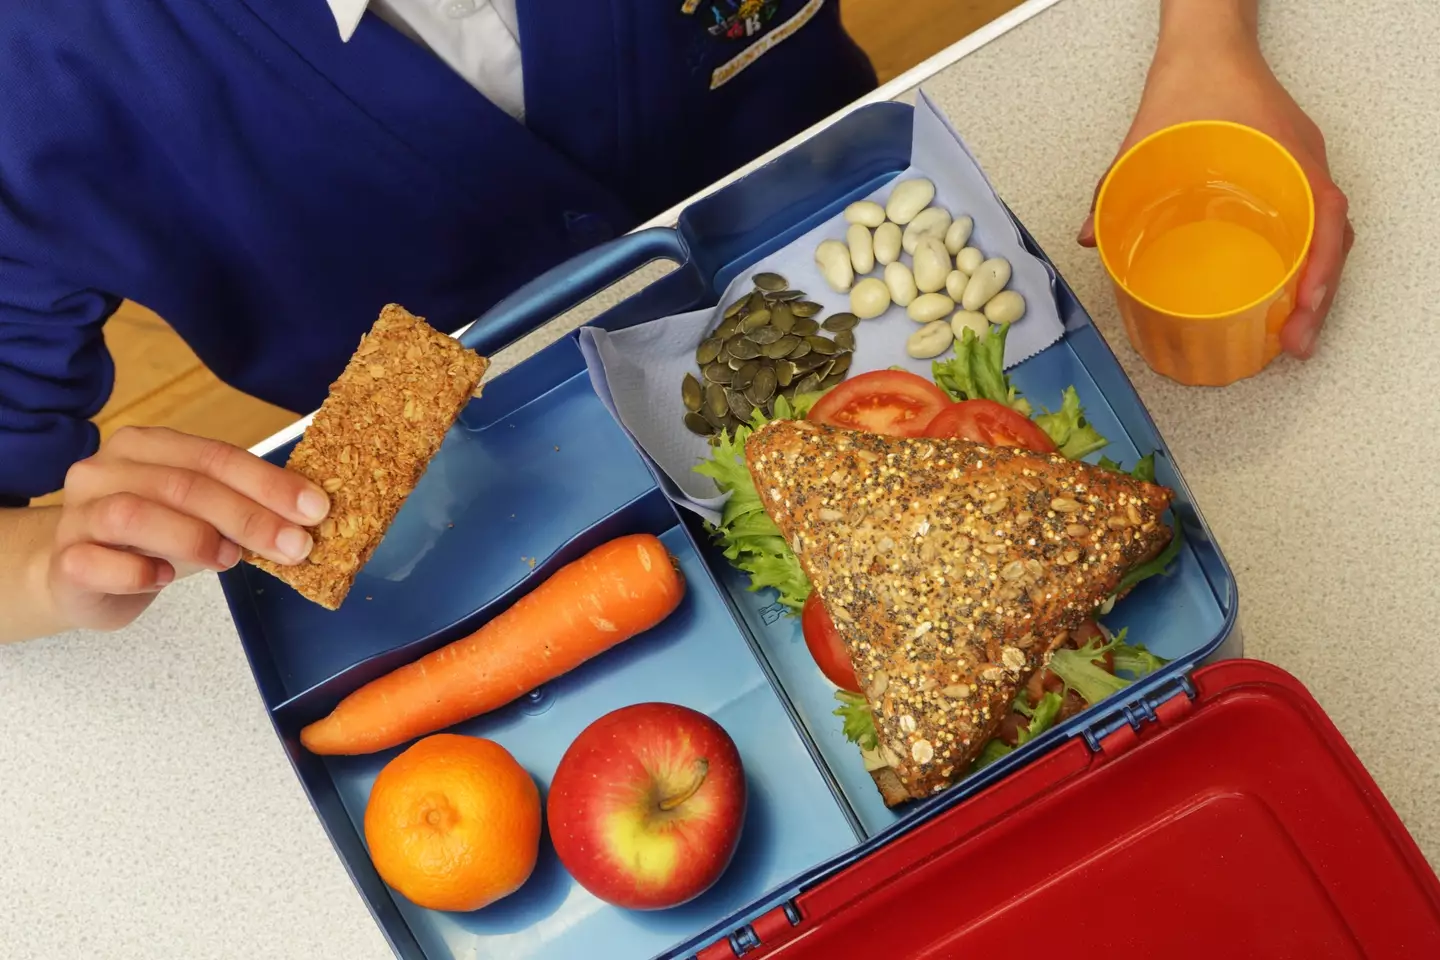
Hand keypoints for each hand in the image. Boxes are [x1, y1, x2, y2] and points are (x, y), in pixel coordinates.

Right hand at [42, 426, 329, 630]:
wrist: (75, 573)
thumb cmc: (150, 539)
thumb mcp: (201, 515)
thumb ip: (242, 508)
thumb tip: (307, 519)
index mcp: (146, 446)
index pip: (215, 456)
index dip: (269, 483)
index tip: (315, 509)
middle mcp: (105, 471)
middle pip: (183, 485)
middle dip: (249, 516)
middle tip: (294, 545)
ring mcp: (78, 514)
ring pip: (134, 514)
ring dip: (194, 537)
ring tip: (229, 559)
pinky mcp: (64, 560)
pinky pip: (95, 562)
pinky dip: (137, 572)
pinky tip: (163, 578)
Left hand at [1078, 22, 1352, 359]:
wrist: (1207, 42)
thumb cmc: (1191, 84)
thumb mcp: (1145, 140)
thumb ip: (1114, 189)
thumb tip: (1086, 237)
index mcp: (1285, 156)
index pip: (1325, 218)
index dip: (1320, 269)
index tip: (1304, 308)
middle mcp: (1303, 166)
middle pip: (1332, 239)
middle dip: (1318, 296)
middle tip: (1297, 343)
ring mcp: (1301, 170)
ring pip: (1325, 234)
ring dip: (1315, 283)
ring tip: (1294, 331)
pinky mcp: (1290, 172)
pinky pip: (1309, 221)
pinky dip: (1303, 257)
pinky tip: (1284, 290)